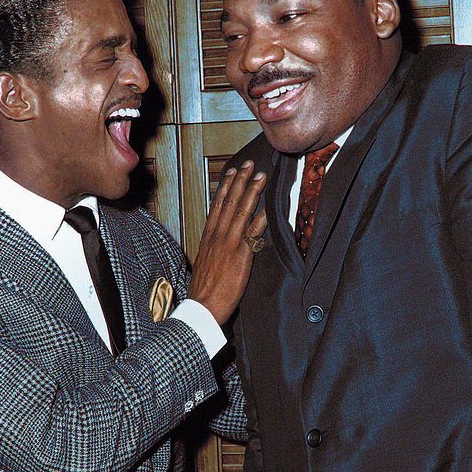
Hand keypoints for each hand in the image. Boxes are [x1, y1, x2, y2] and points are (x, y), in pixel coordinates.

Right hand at [188, 162, 267, 324]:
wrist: (202, 306)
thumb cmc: (203, 291)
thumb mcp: (204, 263)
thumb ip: (213, 249)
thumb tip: (220, 243)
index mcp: (208, 237)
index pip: (217, 206)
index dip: (226, 187)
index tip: (232, 172)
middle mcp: (217, 236)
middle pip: (229, 203)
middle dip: (240, 181)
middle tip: (249, 164)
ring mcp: (229, 244)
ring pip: (241, 212)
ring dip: (252, 192)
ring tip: (261, 176)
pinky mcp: (240, 256)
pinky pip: (253, 233)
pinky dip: (261, 218)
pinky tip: (269, 207)